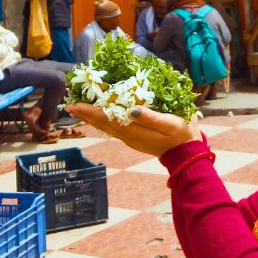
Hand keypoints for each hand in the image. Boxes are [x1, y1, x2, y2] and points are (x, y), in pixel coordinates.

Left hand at [66, 103, 199, 157]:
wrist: (187, 153)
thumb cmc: (181, 134)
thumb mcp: (169, 124)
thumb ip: (150, 117)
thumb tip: (130, 110)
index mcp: (135, 130)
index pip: (108, 119)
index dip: (91, 111)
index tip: (76, 104)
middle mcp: (128, 136)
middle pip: (103, 124)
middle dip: (86, 114)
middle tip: (70, 104)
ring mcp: (130, 139)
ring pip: (106, 127)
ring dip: (92, 118)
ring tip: (78, 109)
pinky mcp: (133, 139)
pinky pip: (113, 129)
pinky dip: (102, 121)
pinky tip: (98, 116)